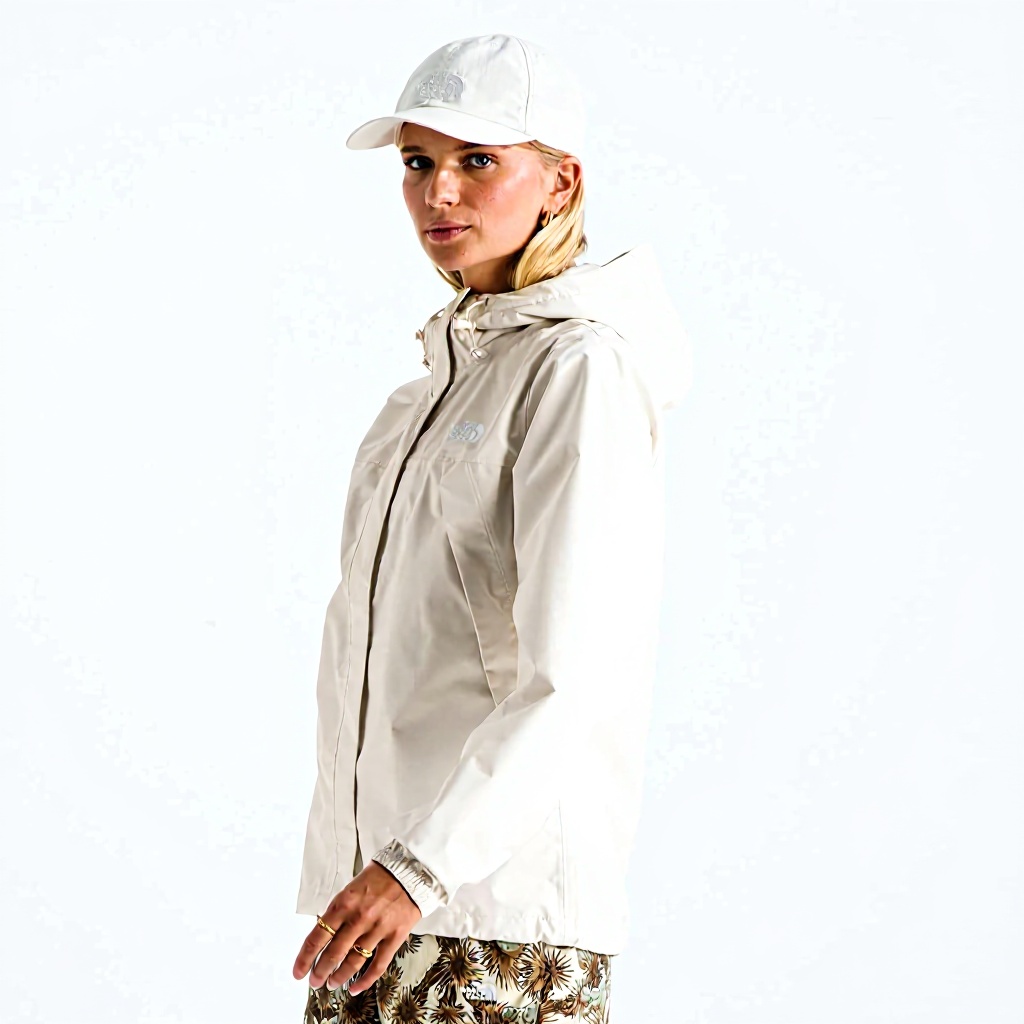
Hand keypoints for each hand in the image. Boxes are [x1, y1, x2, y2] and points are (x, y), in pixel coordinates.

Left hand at [292, 861, 422, 994]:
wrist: (411, 871)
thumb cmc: (379, 876)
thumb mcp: (351, 888)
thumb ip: (339, 911)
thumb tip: (325, 934)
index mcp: (344, 903)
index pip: (317, 936)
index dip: (305, 958)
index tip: (298, 971)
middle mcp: (358, 918)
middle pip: (333, 953)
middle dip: (320, 971)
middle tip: (315, 981)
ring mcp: (377, 928)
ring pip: (353, 962)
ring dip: (340, 976)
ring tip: (332, 983)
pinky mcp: (395, 936)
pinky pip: (378, 964)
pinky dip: (365, 980)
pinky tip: (356, 987)